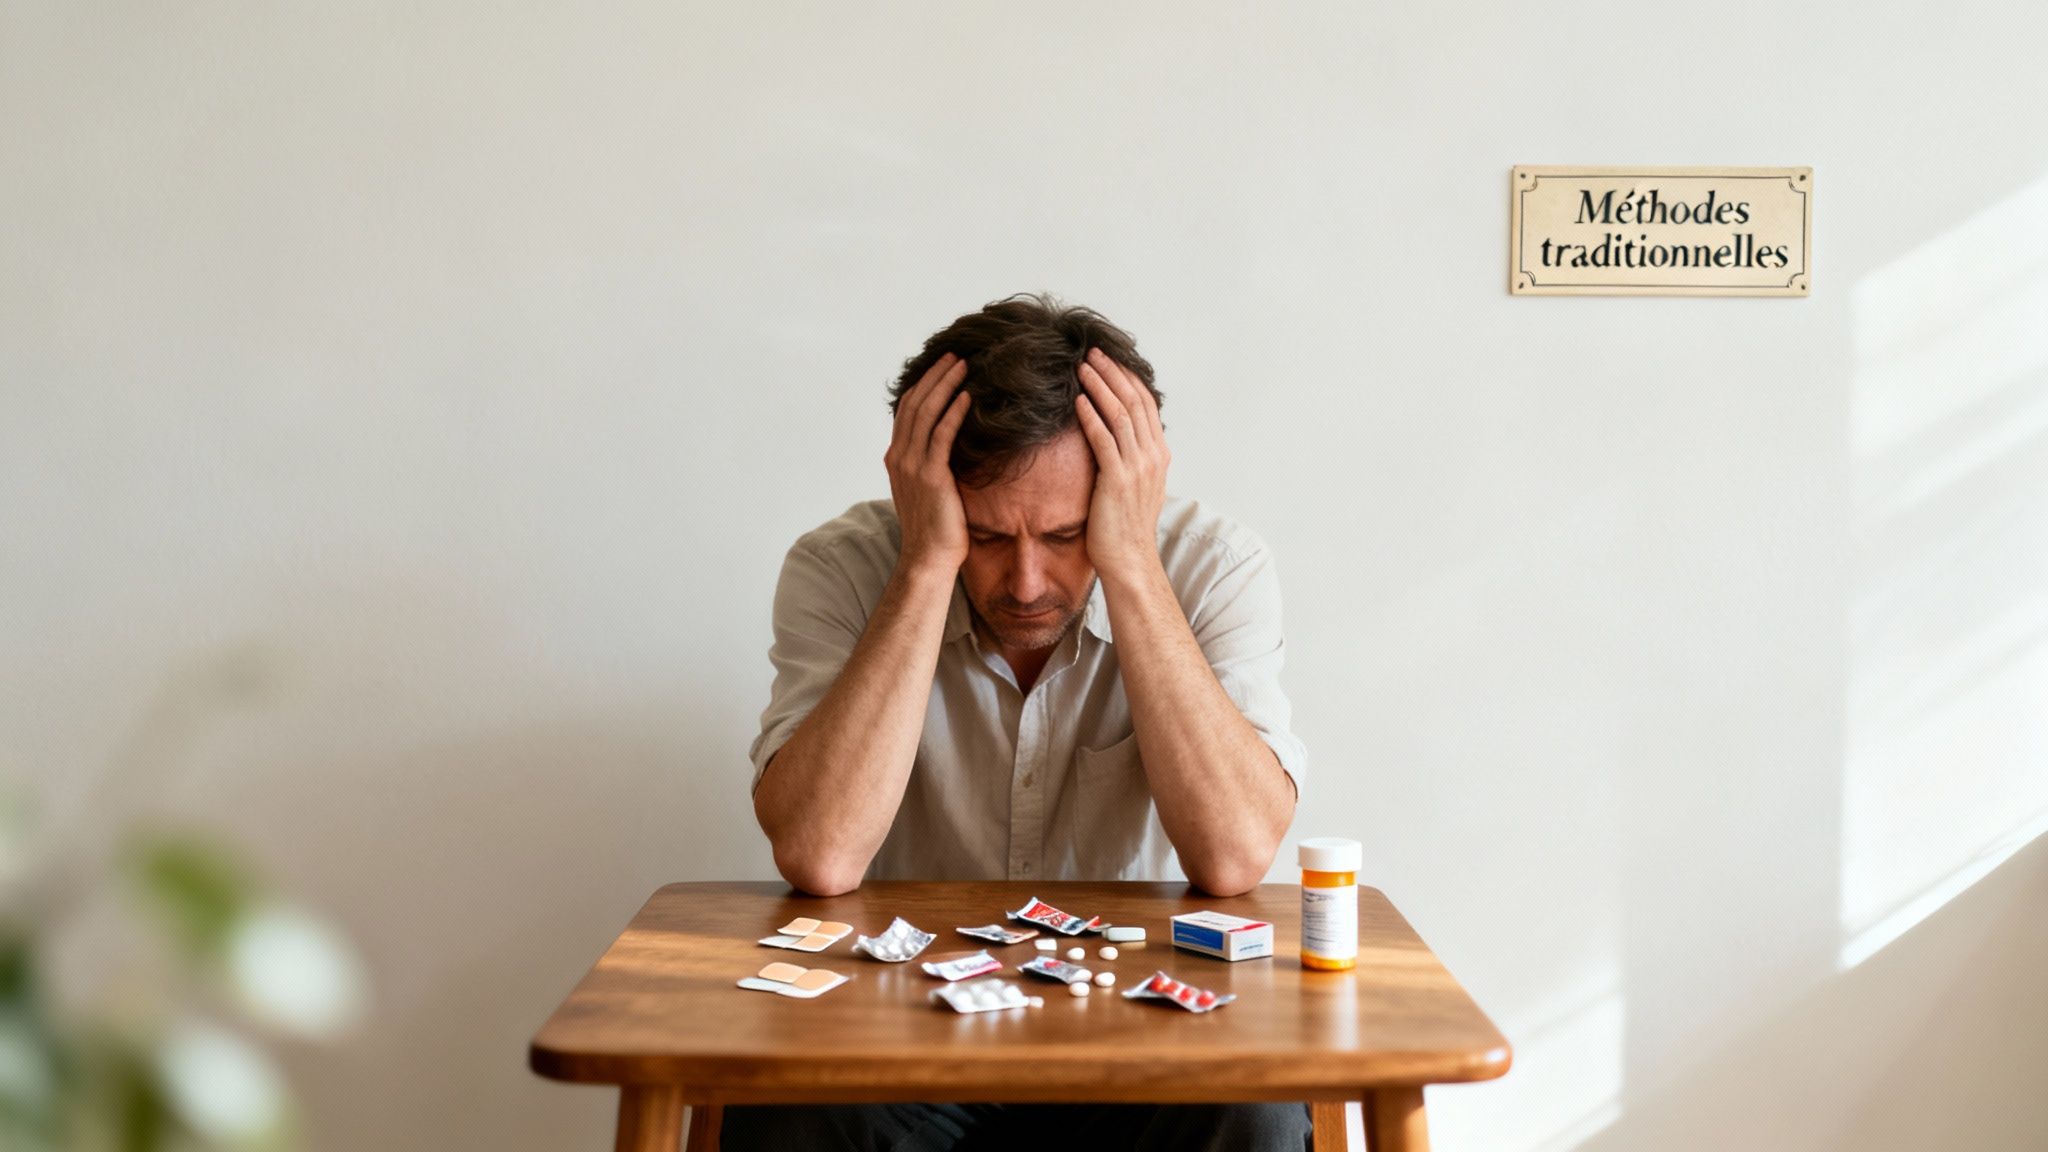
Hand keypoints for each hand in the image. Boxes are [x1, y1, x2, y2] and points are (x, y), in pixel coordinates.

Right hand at [885, 352, 971, 576]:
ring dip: (945, 385)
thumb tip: (951, 446)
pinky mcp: (930, 476)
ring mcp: (912, 465)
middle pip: (914, 403)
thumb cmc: (935, 527)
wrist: (928, 557)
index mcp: (896, 457)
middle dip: (935, 376)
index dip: (923, 384)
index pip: (906, 410)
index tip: (942, 366)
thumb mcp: (927, 488)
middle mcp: (899, 456)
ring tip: (964, 366)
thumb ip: (931, 464)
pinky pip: (942, 435)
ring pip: (926, 413)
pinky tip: (968, 397)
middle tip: (955, 355)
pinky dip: (954, 412)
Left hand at [1074, 346, 1167, 584]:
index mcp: (1158, 454)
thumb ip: (1130, 459)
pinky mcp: (1118, 480)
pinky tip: (1078, 400)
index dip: (1127, 378)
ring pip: (1121, 414)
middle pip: (1134, 401)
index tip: (1108, 360)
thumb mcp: (1135, 486)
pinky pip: (1104, 439)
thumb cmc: (1125, 527)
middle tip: (1092, 352)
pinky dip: (1091, 416)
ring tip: (1081, 367)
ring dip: (1100, 386)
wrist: (1129, 561)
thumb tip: (1116, 439)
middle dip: (1113, 373)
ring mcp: (1138, 467)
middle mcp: (1153, 456)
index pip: (1145, 404)